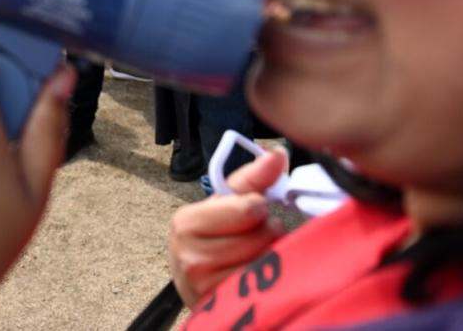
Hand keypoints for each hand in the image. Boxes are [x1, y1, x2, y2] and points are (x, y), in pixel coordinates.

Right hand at [168, 149, 287, 306]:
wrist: (196, 285)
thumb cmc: (212, 239)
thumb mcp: (224, 205)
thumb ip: (252, 179)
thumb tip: (278, 154)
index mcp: (185, 222)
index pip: (248, 208)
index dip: (258, 209)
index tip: (250, 213)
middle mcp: (189, 256)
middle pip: (262, 235)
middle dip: (267, 234)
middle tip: (253, 238)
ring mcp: (205, 287)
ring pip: (267, 261)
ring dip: (272, 257)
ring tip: (256, 256)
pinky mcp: (222, 307)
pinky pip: (266, 288)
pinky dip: (270, 282)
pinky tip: (257, 279)